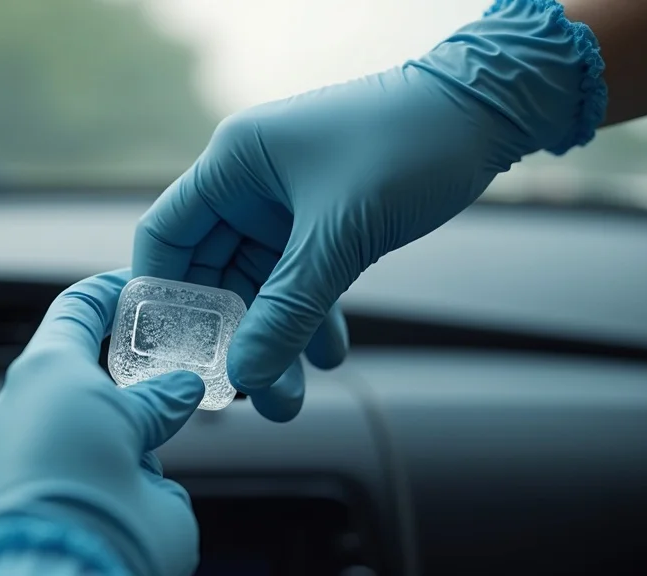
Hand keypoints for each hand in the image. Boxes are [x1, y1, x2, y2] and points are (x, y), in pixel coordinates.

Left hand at [0, 269, 203, 575]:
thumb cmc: (58, 460)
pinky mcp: (133, 491)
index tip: (146, 279)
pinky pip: (162, 449)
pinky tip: (205, 412)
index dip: (109, 291)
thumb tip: (182, 388)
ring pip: (143, 408)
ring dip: (170, 391)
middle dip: (151, 346)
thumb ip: (144, 387)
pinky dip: (181, 430)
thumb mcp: (95, 395)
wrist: (76, 552)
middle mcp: (65, 414)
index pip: (75, 313)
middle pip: (113, 362)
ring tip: (208, 366)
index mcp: (42, 375)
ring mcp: (99, 455)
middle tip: (193, 328)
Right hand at [134, 1, 601, 419]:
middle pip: (214, 271)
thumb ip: (288, 310)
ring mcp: (285, 202)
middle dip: (231, 335)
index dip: (161, 298)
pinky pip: (300, 278)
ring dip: (275, 337)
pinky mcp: (322, 219)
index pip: (166, 236)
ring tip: (289, 398)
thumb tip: (247, 378)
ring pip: (261, 284)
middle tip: (246, 393)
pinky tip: (328, 354)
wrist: (485, 115)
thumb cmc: (407, 148)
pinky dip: (309, 316)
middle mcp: (249, 181)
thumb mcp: (340, 237)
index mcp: (233, 162)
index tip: (169, 355)